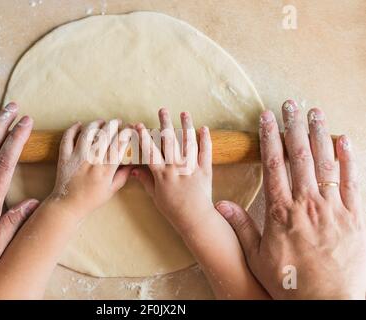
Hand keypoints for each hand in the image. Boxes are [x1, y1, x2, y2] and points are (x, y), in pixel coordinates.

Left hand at [48, 119, 132, 216]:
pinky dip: (73, 129)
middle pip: (105, 135)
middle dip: (113, 124)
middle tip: (117, 122)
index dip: (125, 134)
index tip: (129, 129)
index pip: (119, 145)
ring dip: (96, 124)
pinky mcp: (64, 157)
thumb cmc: (91, 199)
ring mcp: (77, 157)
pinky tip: (79, 124)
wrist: (68, 205)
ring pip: (88, 133)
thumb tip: (132, 163)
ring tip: (101, 121)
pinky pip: (68, 138)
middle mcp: (92, 161)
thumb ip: (123, 175)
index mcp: (105, 170)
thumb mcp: (111, 190)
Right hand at [132, 108, 213, 232]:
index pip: (151, 151)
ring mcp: (192, 168)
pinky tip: (204, 128)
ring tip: (184, 113)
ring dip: (186, 126)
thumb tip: (133, 168)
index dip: (144, 137)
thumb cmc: (172, 209)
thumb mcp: (155, 196)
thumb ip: (145, 180)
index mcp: (162, 174)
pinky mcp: (205, 171)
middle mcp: (176, 168)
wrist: (195, 218)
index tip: (139, 124)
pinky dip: (206, 140)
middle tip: (162, 109)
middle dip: (165, 124)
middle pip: (169, 142)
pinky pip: (206, 153)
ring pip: (188, 143)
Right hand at [216, 100, 365, 298]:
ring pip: (325, 163)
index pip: (274, 165)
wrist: (327, 300)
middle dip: (293, 127)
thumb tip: (221, 204)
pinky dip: (349, 158)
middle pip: (299, 156)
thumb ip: (241, 227)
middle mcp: (306, 203)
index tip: (266, 117)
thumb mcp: (257, 257)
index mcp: (280, 211)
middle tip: (290, 104)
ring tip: (315, 112)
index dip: (269, 138)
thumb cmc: (289, 280)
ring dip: (319, 134)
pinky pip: (353, 181)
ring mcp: (332, 208)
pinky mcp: (354, 216)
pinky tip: (345, 140)